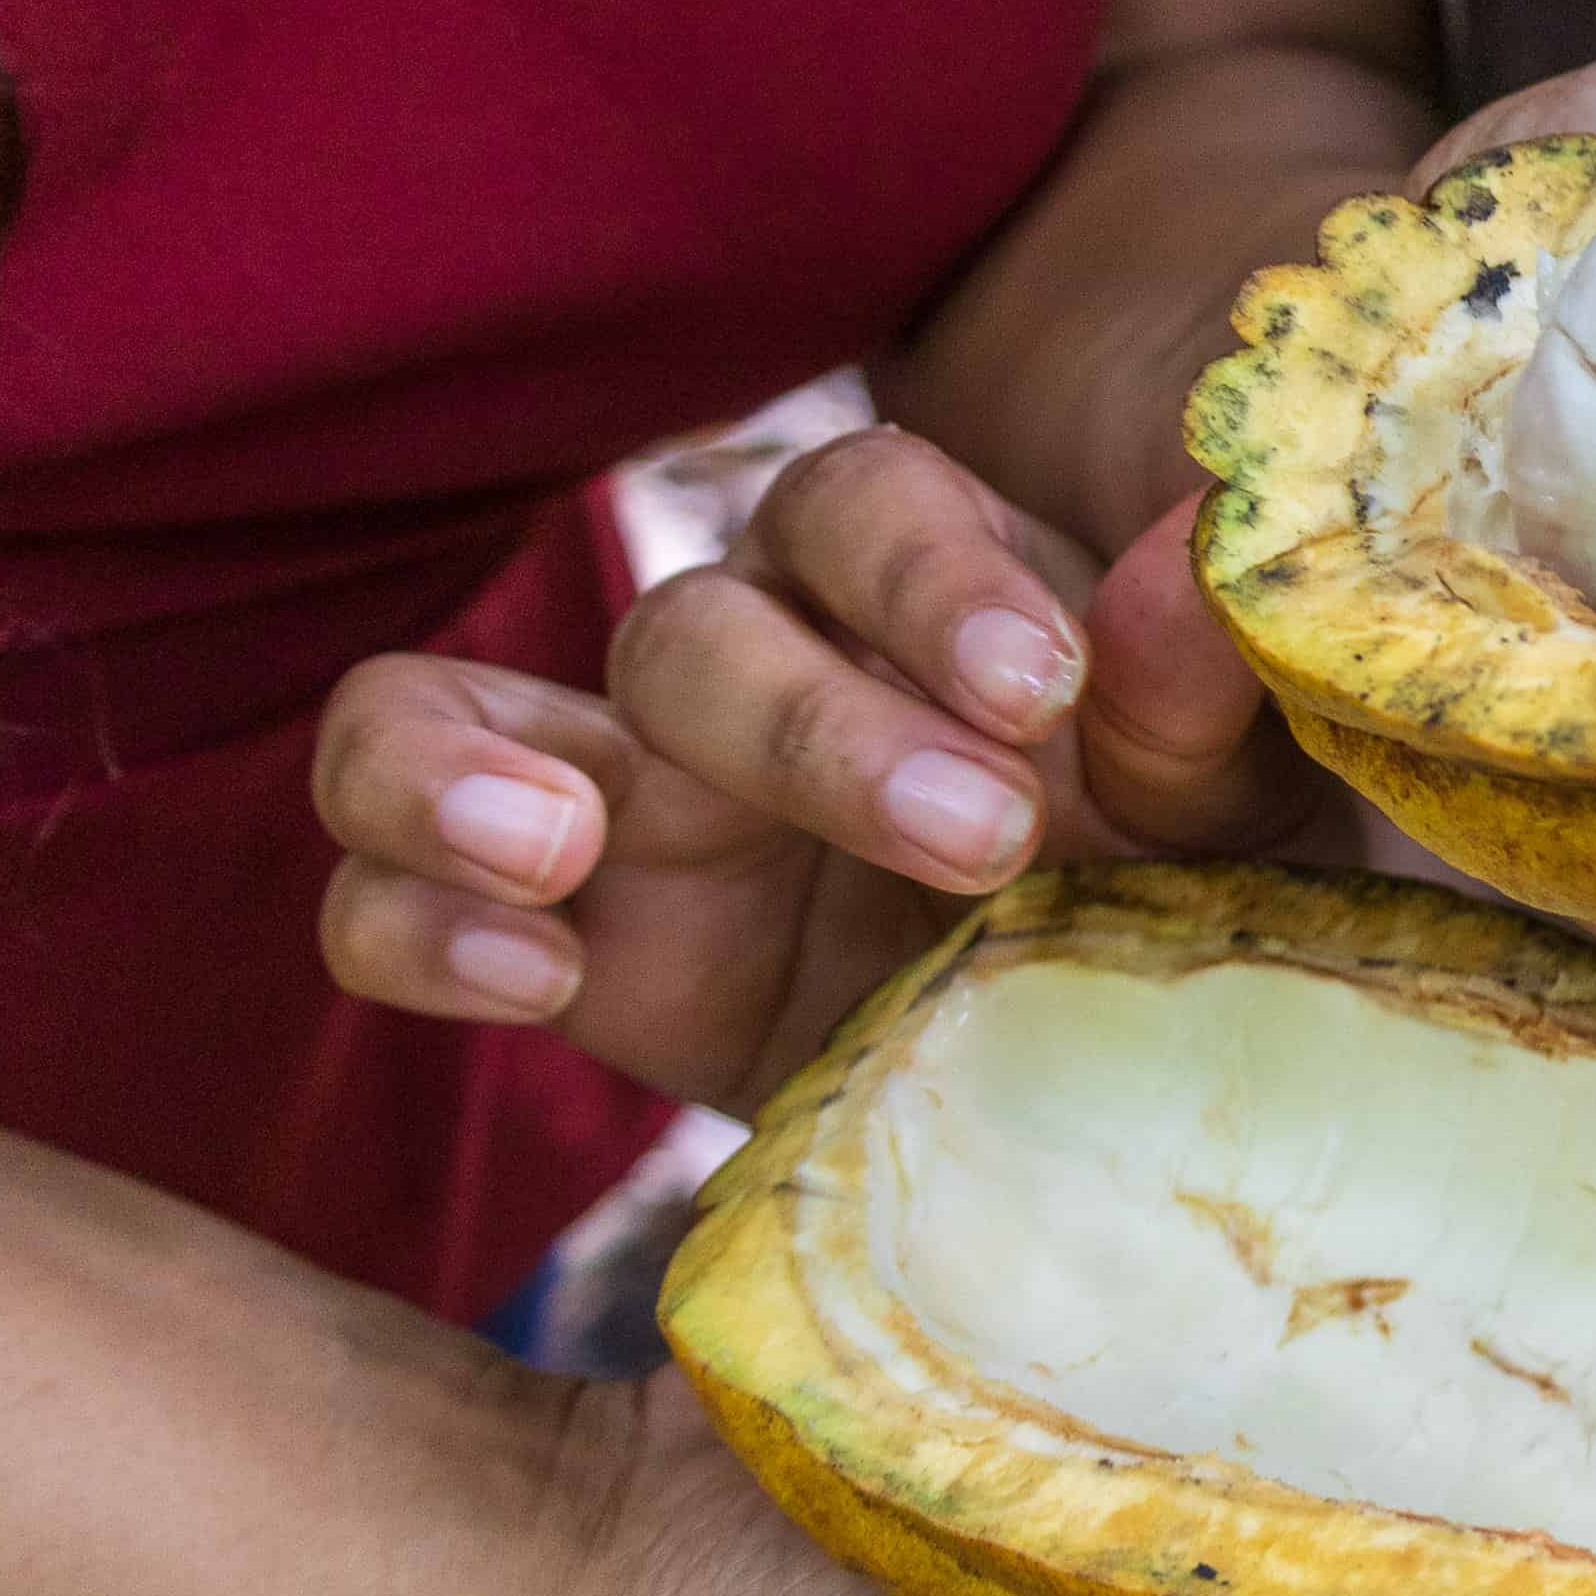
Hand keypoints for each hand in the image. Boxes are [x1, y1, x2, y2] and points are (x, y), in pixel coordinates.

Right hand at [316, 444, 1312, 1116]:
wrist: (1097, 1090)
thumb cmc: (1158, 892)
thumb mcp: (1218, 809)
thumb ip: (1197, 689)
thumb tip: (1192, 544)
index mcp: (906, 597)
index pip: (866, 505)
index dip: (935, 577)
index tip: (1043, 689)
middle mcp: (743, 670)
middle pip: (695, 626)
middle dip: (815, 729)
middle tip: (973, 836)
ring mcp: (621, 810)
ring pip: (438, 711)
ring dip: (456, 763)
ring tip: (556, 843)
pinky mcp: (566, 953)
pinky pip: (377, 903)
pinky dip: (412, 922)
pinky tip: (536, 983)